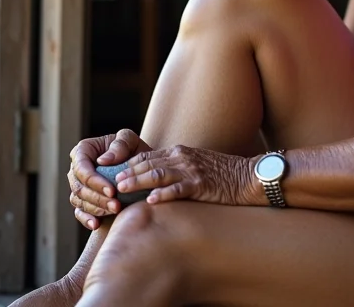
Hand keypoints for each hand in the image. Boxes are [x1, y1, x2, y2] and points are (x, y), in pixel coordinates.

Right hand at [68, 128, 151, 229]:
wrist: (139, 167)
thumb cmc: (133, 149)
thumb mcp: (131, 140)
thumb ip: (120, 144)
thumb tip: (101, 161)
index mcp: (84, 151)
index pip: (81, 168)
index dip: (94, 181)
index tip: (112, 190)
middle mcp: (77, 169)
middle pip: (80, 187)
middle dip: (98, 198)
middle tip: (116, 205)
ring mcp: (79, 187)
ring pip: (80, 201)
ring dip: (97, 208)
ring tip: (115, 210)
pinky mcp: (83, 202)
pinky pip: (80, 213)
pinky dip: (87, 219)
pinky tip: (96, 224)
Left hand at [114, 145, 259, 205]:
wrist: (247, 176)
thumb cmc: (221, 175)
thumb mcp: (195, 165)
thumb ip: (174, 169)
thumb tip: (151, 181)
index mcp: (179, 152)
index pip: (145, 156)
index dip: (125, 164)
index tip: (108, 173)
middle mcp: (182, 157)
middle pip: (147, 163)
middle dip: (126, 172)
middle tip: (107, 182)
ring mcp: (191, 170)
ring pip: (158, 174)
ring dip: (138, 181)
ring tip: (121, 188)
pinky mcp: (202, 184)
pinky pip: (179, 189)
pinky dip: (164, 194)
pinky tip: (152, 201)